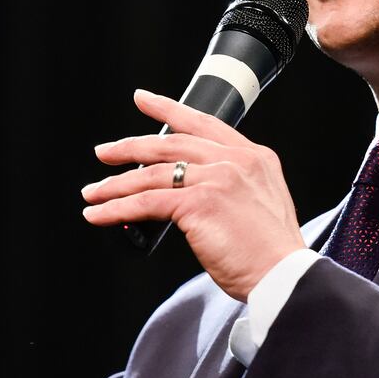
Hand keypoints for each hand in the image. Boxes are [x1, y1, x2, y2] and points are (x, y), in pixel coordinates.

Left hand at [81, 89, 305, 300]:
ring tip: (93, 192)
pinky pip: (146, 202)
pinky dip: (117, 208)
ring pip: (152, 174)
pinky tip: (99, 214)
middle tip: (105, 151)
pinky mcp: (199, 203)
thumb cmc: (273, 254)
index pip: (203, 124)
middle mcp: (235, 161)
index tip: (144, 100)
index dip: (169, 110)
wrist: (285, 277)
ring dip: (116, 184)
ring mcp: (217, 179)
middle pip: (171, 144)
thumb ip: (233, 189)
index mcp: (254, 157)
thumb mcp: (261, 205)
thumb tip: (191, 197)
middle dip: (131, 147)